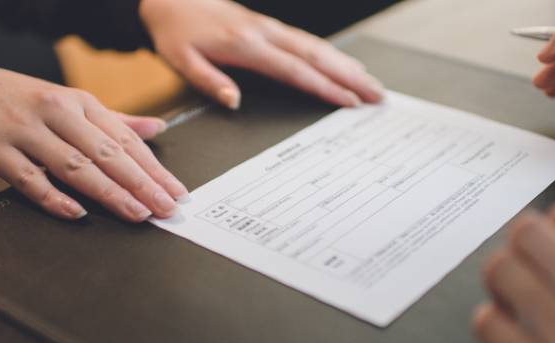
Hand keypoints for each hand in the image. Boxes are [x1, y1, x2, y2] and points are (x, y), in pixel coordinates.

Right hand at [0, 63, 187, 221]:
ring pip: (75, 166)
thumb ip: (115, 120)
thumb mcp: (69, 102)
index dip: (154, 168)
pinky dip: (53, 198)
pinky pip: (29, 178)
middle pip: (107, 153)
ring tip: (137, 213)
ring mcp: (25, 131)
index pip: (125, 140)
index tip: (176, 192)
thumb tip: (157, 128)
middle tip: (165, 208)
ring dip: (110, 192)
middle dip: (141, 184)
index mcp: (80, 103)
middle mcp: (57, 113)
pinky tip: (77, 214)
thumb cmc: (20, 99)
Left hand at [139, 0, 383, 109]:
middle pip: (316, 57)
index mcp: (247, 46)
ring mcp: (271, 29)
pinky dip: (333, 55)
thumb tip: (235, 101)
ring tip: (373, 84)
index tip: (349, 101)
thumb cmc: (176, 32)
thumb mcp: (181, 60)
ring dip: (347, 66)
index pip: (294, 70)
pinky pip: (309, 42)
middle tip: (378, 95)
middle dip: (350, 77)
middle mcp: (265, 34)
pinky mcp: (271, 28)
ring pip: (318, 47)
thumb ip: (209, 80)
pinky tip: (347, 65)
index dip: (324, 87)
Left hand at [472, 200, 554, 342]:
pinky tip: (504, 329)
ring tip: (510, 294)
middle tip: (523, 263)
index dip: (553, 227)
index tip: (550, 240)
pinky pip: (488, 324)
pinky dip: (490, 321)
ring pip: (501, 270)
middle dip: (520, 247)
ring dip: (501, 280)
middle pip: (527, 234)